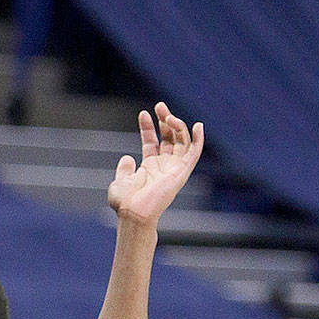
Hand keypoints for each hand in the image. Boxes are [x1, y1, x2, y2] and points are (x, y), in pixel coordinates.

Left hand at [107, 101, 203, 225]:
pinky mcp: (182, 171)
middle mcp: (163, 167)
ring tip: (166, 113)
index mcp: (149, 168)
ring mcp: (174, 168)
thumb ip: (124, 170)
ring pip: (181, 141)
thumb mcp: (120, 182)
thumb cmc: (125, 202)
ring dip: (176, 125)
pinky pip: (194, 153)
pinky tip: (198, 126)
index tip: (143, 113)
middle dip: (165, 121)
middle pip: (168, 138)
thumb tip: (127, 158)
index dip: (148, 127)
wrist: (134, 212)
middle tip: (159, 106)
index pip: (152, 143)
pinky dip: (198, 139)